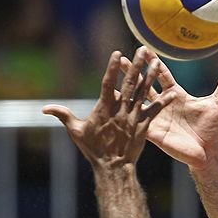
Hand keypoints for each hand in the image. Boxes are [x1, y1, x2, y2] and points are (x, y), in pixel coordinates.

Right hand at [43, 46, 157, 167]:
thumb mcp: (76, 131)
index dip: (113, 68)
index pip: (109, 84)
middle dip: (137, 65)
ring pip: (144, 94)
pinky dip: (163, 102)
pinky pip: (154, 111)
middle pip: (130, 84)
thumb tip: (44, 108)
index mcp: (104, 108)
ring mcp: (133, 118)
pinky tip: (173, 92)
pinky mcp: (143, 127)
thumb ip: (63, 116)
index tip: (117, 53)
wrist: (113, 168)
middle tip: (143, 49)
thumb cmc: (93, 150)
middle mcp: (121, 110)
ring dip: (151, 77)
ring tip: (158, 62)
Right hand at [120, 54, 217, 169]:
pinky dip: (125, 111)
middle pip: (145, 84)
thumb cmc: (213, 129)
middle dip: (133, 71)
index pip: (162, 76)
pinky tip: (113, 103)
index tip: (144, 49)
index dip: (154, 63)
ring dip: (125, 88)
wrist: (207, 153)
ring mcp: (156, 117)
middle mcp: (164, 104)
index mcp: (177, 95)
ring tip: (110, 77)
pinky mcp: (152, 130)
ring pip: (137, 99)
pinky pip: (136, 118)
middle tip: (119, 57)